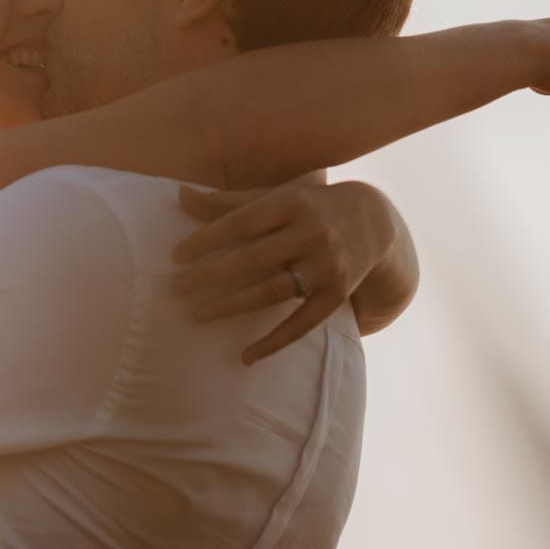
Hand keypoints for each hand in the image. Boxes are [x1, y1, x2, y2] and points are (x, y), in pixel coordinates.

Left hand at [171, 178, 395, 363]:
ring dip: (233, 305)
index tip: (175, 255)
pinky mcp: (337, 295)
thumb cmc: (308, 206)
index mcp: (292, 202)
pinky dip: (274, 342)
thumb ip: (229, 201)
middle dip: (212, 273)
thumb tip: (180, 194)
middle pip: (254, 257)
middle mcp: (312, 232)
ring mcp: (327, 265)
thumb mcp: (276, 196)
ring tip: (198, 314)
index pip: (243, 223)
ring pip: (274, 290)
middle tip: (176, 287)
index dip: (208, 239)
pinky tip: (246, 357)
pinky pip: (302, 324)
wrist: (374, 221)